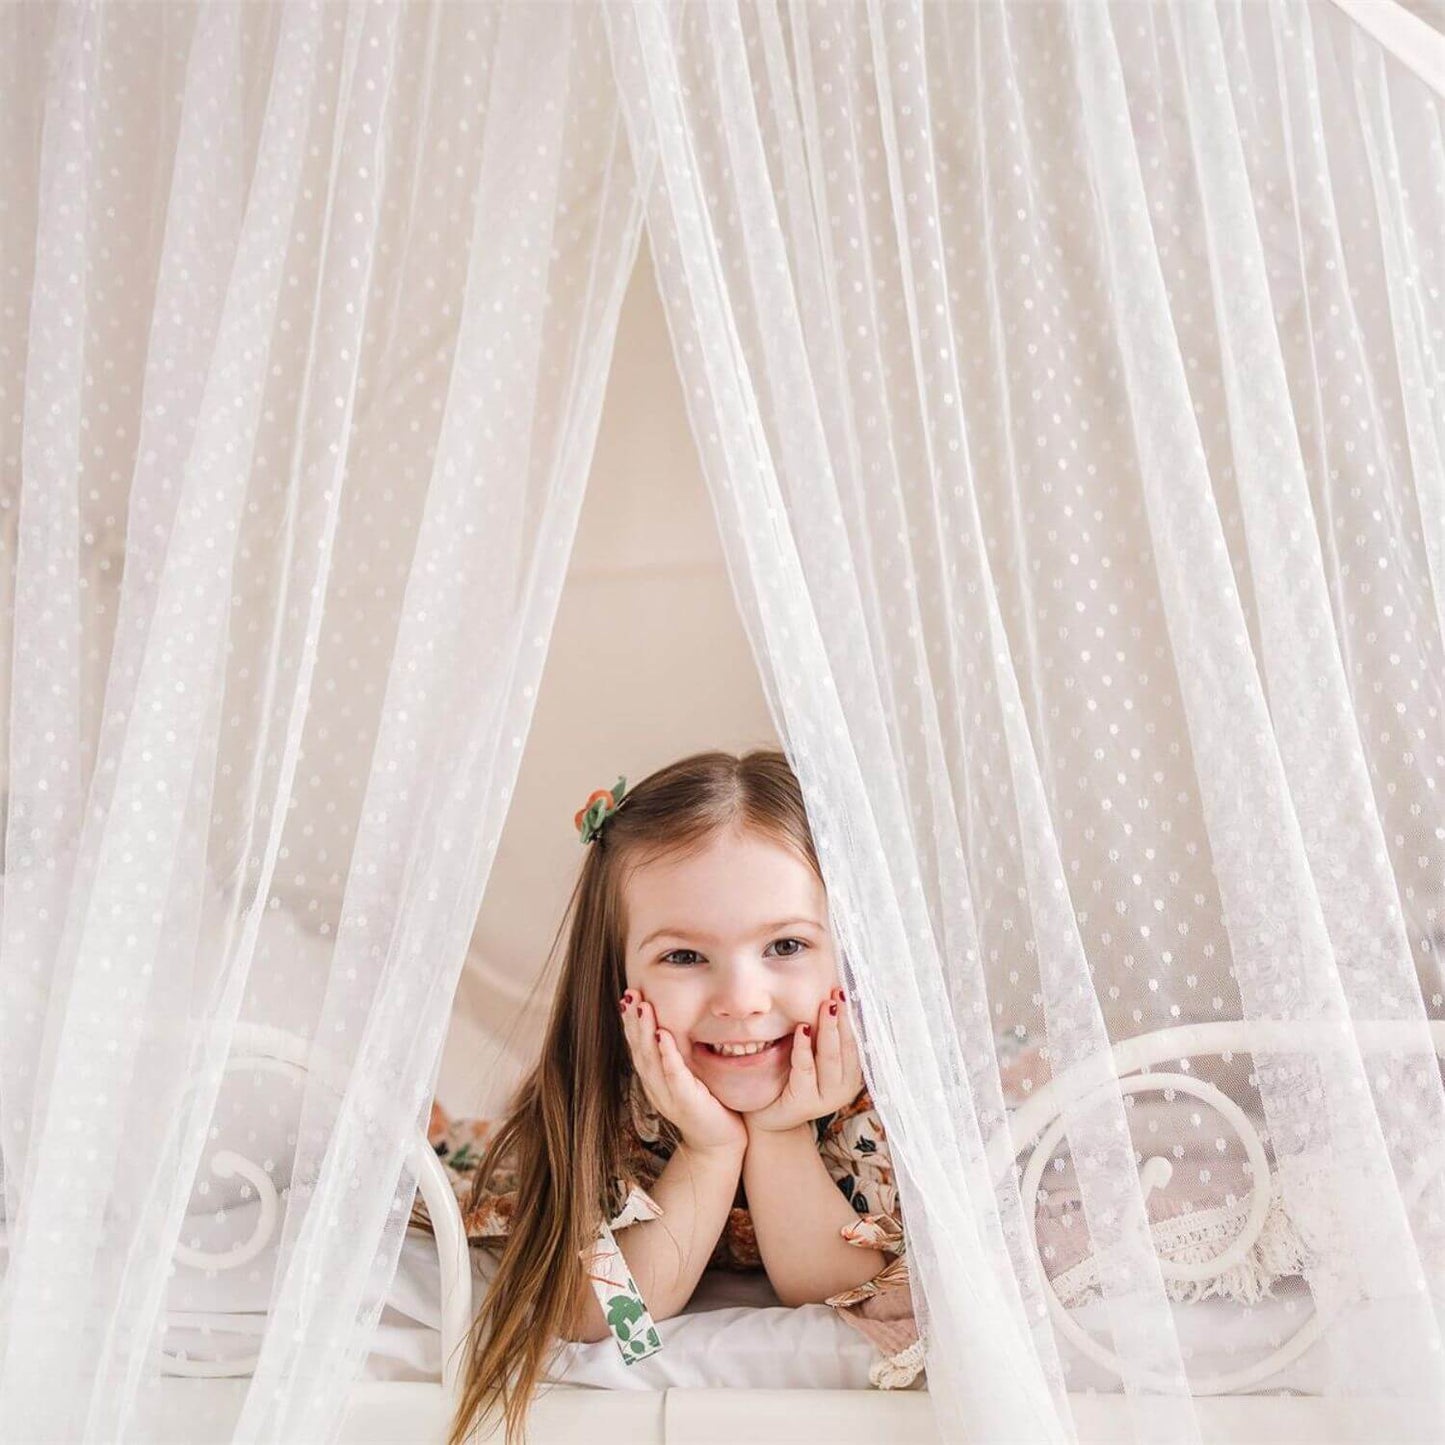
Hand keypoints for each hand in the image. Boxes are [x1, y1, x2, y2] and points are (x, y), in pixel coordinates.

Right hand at [620, 989, 747, 1155]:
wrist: (720, 1143)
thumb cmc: (707, 1105)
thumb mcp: (688, 1076)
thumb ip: (677, 1055)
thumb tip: (672, 1023)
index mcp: (654, 1080)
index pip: (638, 1047)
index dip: (631, 1022)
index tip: (628, 996)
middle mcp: (656, 1087)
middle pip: (639, 1050)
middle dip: (633, 1021)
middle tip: (629, 994)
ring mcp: (668, 1096)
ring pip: (650, 1060)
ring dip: (645, 1031)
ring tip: (642, 1007)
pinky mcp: (686, 1102)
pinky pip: (674, 1075)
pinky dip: (667, 1054)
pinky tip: (663, 1035)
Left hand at [743, 986, 861, 1133]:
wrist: (768, 1115)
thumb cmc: (791, 1077)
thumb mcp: (812, 1054)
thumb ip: (823, 1035)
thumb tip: (832, 995)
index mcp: (851, 1074)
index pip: (854, 1041)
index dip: (851, 1016)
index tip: (845, 991)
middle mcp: (844, 1088)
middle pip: (846, 1047)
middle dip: (841, 1018)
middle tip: (836, 993)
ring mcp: (827, 1099)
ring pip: (830, 1058)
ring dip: (828, 1030)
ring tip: (825, 1006)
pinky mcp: (806, 1103)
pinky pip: (806, 1069)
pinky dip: (804, 1048)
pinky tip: (803, 1029)